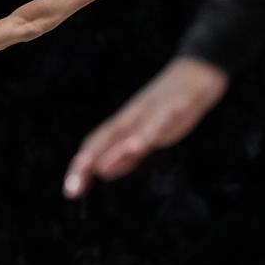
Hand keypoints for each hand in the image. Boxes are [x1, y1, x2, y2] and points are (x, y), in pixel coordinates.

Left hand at [63, 57, 228, 198]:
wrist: (194, 73)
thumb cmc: (165, 109)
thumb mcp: (144, 136)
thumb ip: (124, 155)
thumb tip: (100, 172)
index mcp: (123, 126)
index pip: (95, 146)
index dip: (81, 167)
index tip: (70, 192)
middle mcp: (132, 118)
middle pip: (105, 139)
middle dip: (87, 162)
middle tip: (73, 187)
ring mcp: (153, 111)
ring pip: (134, 130)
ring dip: (118, 150)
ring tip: (102, 168)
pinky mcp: (176, 105)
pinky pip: (166, 116)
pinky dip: (156, 126)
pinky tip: (149, 138)